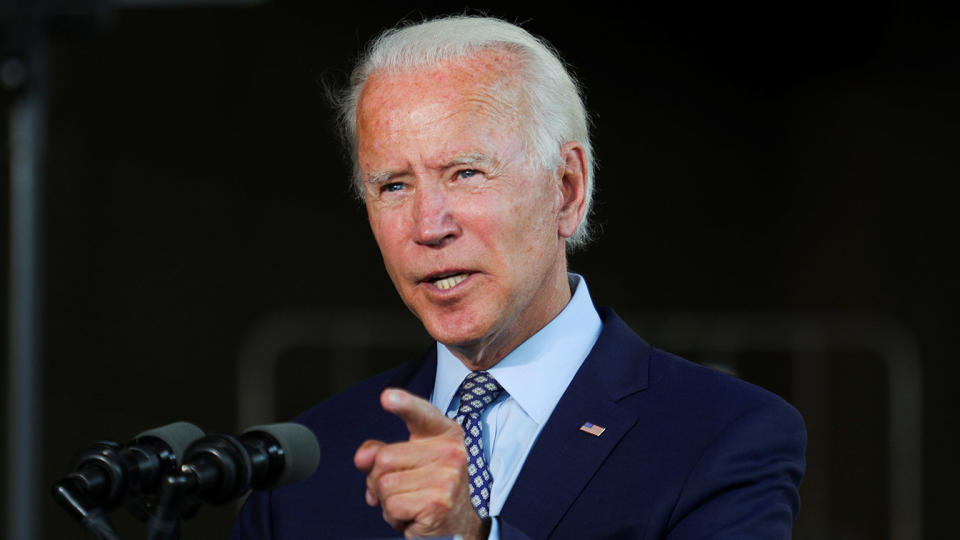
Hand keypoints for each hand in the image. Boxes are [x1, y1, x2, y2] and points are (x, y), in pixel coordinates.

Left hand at [354, 388, 488, 538]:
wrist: (457, 525)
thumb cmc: (429, 489)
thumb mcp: (407, 463)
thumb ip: (382, 452)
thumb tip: (363, 458)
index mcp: (445, 433)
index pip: (421, 414)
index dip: (404, 404)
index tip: (387, 397)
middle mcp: (450, 451)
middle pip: (384, 457)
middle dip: (381, 480)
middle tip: (406, 490)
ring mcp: (447, 478)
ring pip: (384, 485)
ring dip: (388, 501)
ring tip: (412, 504)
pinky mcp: (438, 503)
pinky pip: (391, 507)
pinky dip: (394, 517)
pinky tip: (413, 517)